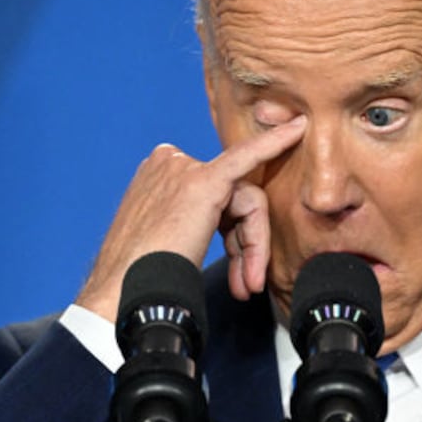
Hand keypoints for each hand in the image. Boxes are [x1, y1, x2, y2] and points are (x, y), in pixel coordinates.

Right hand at [76, 117, 305, 317]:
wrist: (124, 291)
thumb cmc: (139, 277)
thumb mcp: (164, 242)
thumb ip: (191, 224)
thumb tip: (217, 231)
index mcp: (158, 176)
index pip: (215, 198)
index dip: (232, 234)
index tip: (242, 259)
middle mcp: (170, 165)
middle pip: (234, 200)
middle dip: (244, 246)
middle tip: (244, 284)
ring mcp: (185, 170)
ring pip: (245, 202)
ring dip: (252, 248)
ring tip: (244, 284)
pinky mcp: (205, 181)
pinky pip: (248, 157)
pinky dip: (274, 143)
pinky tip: (297, 130)